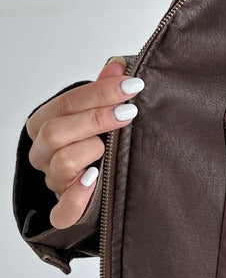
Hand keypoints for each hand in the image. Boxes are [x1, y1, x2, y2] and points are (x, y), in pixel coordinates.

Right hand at [25, 56, 144, 228]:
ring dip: (90, 152)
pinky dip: (78, 198)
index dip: (99, 93)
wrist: (94, 186)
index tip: (131, 86)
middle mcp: (42, 155)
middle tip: (129, 112)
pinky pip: (64, 212)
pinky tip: (94, 181)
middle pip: (57, 132)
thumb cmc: (92, 145)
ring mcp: (53, 183)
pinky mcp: (65, 211)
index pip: (65, 104)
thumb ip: (103, 92)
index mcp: (44, 126)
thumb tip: (119, 66)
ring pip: (63, 164)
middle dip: (96, 119)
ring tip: (111, 149)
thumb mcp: (95, 115)